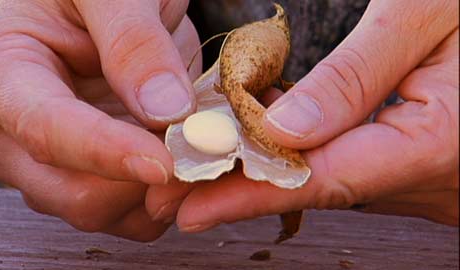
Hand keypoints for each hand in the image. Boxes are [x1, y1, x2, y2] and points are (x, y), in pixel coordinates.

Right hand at [0, 0, 201, 240]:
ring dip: (162, 192)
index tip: (164, 162)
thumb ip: (134, 41)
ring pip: (106, 211)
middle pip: (74, 191)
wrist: (106, 9)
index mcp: (5, 74)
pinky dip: (167, 198)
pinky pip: (130, 213)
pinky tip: (187, 160)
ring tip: (198, 145)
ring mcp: (56, 163)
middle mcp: (18, 132)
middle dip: (144, 182)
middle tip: (204, 151)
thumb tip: (166, 108)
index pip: (46, 129)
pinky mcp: (92, 178)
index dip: (107, 151)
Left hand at [145, 0, 457, 229]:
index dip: (252, 195)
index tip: (192, 207)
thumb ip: (355, 77)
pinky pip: (351, 171)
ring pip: (333, 183)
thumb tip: (282, 130)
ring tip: (209, 166)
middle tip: (178, 192)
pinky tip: (267, 144)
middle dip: (246, 189)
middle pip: (321, 188)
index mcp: (437, 142)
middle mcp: (431, 180)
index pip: (324, 177)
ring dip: (271, 173)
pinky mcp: (418, 171)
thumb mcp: (422, 17)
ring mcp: (426, 182)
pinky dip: (304, 160)